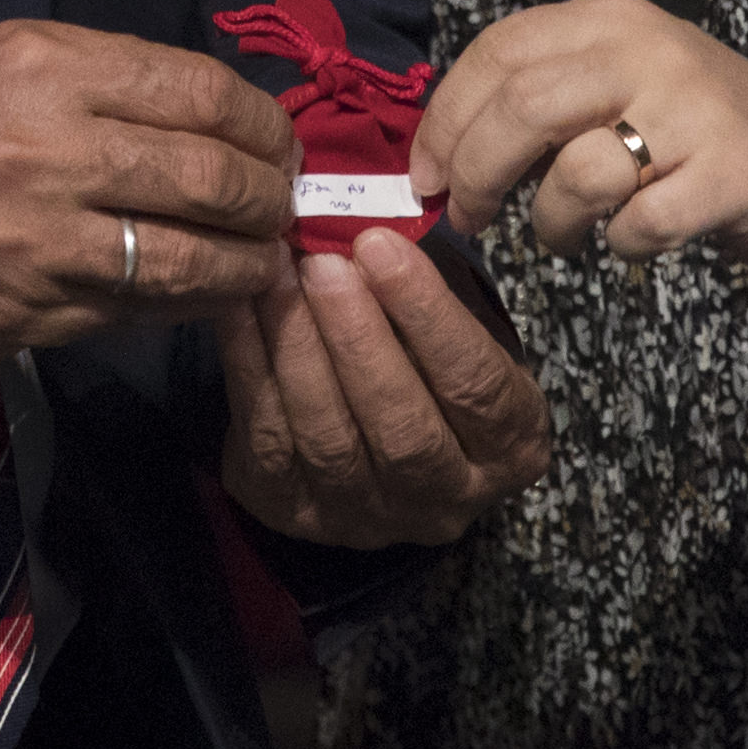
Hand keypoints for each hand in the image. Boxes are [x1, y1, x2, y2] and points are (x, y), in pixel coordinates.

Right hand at [0, 18, 294, 361]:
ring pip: (188, 258)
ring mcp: (41, 241)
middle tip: (284, 202)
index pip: (196, 90)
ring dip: (248, 262)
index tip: (277, 139)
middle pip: (209, 176)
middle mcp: (49, 150)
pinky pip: (137, 311)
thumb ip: (99, 78)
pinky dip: (189, 304)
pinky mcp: (31, 312)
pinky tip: (208, 293)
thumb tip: (205, 112)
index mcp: (45, 69)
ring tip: (266, 258)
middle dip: (269, 195)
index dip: (260, 120)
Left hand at [216, 229, 551, 549]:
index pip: (476, 386)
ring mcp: (367, 519)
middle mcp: (445, 500)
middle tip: (324, 264)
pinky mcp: (296, 513)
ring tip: (278, 274)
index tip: (381, 245)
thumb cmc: (429, 356)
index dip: (428, 314)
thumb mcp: (462, 326)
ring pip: (330, 441)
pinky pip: (268, 441)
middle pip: (403, 429)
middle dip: (359, 340)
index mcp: (508, 448)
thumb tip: (370, 229)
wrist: (378, 432)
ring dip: (298, 349)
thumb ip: (431, 292)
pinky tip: (239, 305)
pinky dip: (249, 366)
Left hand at [412, 0, 747, 274]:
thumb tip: (441, 153)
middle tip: (469, 216)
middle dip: (476, 171)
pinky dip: (621, 246)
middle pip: (523, 106)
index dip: (446, 118)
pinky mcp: (732, 174)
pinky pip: (641, 224)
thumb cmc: (695, 126)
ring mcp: (694, 111)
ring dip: (551, 222)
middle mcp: (649, 52)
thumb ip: (539, 98)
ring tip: (564, 235)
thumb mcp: (618, 80)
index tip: (425, 174)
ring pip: (577, 171)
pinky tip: (632, 240)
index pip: (498, 52)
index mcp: (609, 21)